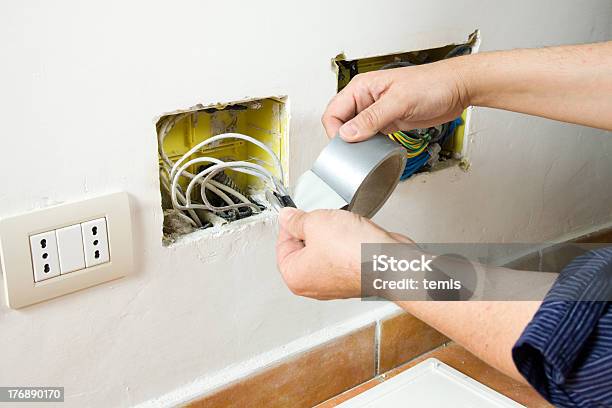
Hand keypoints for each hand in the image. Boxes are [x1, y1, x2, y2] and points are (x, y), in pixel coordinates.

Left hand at [276, 207, 411, 299]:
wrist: (391, 262)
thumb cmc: (355, 252)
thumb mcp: (315, 223)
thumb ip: (296, 219)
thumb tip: (287, 217)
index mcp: (295, 276)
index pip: (282, 244)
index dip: (290, 223)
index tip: (297, 213)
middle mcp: (312, 285)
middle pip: (303, 247)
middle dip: (313, 229)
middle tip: (323, 220)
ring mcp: (334, 282)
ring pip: (324, 248)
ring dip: (331, 234)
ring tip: (341, 228)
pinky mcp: (352, 276)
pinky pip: (342, 253)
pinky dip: (346, 241)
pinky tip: (354, 235)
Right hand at [322, 58, 469, 140]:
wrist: (457, 88)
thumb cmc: (433, 83)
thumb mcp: (399, 101)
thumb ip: (371, 118)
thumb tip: (348, 133)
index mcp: (362, 87)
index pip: (333, 112)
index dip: (334, 131)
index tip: (344, 145)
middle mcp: (366, 99)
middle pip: (341, 123)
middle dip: (344, 139)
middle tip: (353, 152)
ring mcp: (377, 111)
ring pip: (355, 132)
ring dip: (357, 143)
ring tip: (366, 152)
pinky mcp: (388, 122)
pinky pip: (370, 136)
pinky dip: (370, 145)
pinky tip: (376, 150)